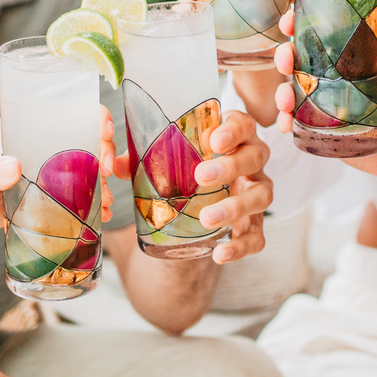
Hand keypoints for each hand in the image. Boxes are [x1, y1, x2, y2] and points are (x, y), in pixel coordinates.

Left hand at [0, 107, 115, 233]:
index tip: (104, 133)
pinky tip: (101, 214)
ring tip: (105, 201)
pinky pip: (84, 191)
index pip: (72, 110)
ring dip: (103, 181)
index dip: (95, 116)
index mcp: (32, 125)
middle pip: (89, 136)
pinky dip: (95, 202)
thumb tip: (11, 167)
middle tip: (106, 172)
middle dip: (105, 151)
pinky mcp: (58, 189)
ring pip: (91, 165)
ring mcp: (56, 165)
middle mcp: (49, 141)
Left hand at [115, 110, 272, 264]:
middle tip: (200, 176)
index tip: (214, 140)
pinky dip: (241, 245)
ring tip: (207, 218)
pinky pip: (259, 235)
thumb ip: (146, 158)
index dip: (233, 130)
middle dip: (230, 166)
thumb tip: (114, 166)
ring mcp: (257, 191)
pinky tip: (220, 253)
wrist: (205, 201)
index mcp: (234, 137)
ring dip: (236, 206)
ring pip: (262, 196)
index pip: (243, 124)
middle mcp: (252, 161)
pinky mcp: (256, 223)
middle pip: (255, 157)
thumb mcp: (174, 157)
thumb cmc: (190, 168)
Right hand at [273, 9, 376, 182]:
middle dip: (285, 57)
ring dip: (283, 93)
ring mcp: (329, 105)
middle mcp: (338, 79)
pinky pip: (301, 124)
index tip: (291, 18)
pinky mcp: (327, 132)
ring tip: (285, 100)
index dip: (304, 24)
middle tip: (285, 59)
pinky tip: (285, 125)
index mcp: (357, 59)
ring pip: (295, 93)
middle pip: (302, 62)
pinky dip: (288, 123)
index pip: (326, 35)